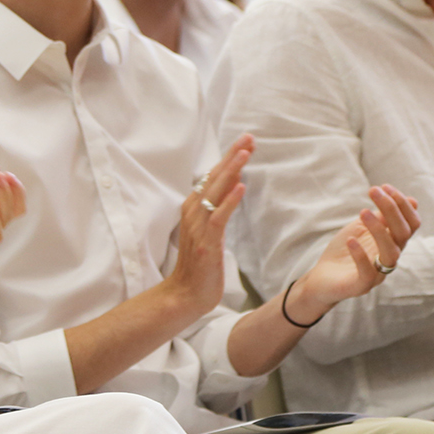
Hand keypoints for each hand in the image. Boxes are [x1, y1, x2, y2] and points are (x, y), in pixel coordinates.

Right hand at [161, 135, 253, 318]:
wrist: (185, 295)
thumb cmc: (199, 265)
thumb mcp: (208, 231)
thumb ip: (216, 209)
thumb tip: (230, 187)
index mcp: (193, 208)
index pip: (212, 176)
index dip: (228, 158)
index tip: (245, 142)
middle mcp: (193, 213)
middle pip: (214, 178)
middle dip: (232, 156)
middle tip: (249, 138)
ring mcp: (198, 227)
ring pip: (216, 192)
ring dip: (231, 171)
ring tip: (245, 153)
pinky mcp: (207, 242)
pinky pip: (219, 216)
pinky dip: (230, 200)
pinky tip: (241, 186)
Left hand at [294, 186, 420, 316]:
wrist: (321, 279)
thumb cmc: (344, 251)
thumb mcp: (362, 228)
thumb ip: (383, 217)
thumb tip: (411, 199)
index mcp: (393, 243)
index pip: (411, 224)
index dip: (402, 204)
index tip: (383, 186)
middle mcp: (390, 258)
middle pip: (404, 234)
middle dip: (391, 209)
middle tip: (373, 190)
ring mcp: (378, 274)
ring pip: (391, 252)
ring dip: (378, 229)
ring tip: (362, 211)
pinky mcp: (361, 286)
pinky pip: (368, 272)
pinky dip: (361, 255)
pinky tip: (351, 239)